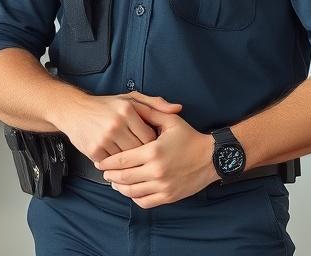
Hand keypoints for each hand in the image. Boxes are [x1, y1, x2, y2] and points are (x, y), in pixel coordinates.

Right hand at [53, 91, 182, 163]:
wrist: (75, 111)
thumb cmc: (107, 105)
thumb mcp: (130, 98)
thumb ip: (155, 104)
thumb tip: (178, 108)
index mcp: (128, 110)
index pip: (150, 136)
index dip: (154, 145)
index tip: (155, 149)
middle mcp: (117, 123)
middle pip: (140, 150)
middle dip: (144, 156)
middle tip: (147, 160)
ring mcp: (104, 138)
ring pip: (127, 160)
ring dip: (131, 163)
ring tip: (135, 163)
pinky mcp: (94, 150)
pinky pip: (112, 165)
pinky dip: (117, 166)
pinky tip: (119, 163)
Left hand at [96, 102, 218, 207]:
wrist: (211, 157)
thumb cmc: (189, 137)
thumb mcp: (170, 121)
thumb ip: (150, 113)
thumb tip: (132, 108)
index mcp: (153, 151)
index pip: (122, 160)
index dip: (108, 162)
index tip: (100, 162)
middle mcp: (156, 171)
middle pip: (123, 177)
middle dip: (110, 176)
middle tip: (104, 172)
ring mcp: (162, 185)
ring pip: (132, 191)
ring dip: (120, 188)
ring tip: (114, 182)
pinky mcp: (168, 196)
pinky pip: (145, 201)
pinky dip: (134, 197)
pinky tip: (131, 191)